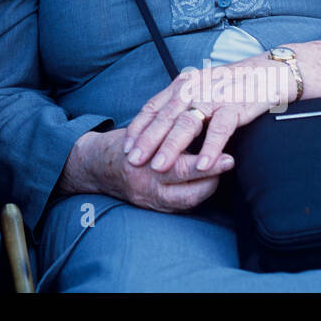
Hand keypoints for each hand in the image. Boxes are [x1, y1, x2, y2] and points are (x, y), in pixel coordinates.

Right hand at [61, 129, 231, 213]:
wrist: (92, 166)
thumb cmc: (119, 144)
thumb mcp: (138, 129)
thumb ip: (165, 125)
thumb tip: (197, 112)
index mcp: (141, 161)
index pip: (179, 164)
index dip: (204, 160)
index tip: (224, 151)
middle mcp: (145, 184)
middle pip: (185, 182)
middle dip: (211, 174)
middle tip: (229, 161)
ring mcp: (149, 199)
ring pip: (187, 200)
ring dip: (207, 188)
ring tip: (222, 175)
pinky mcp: (152, 207)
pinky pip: (180, 207)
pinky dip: (196, 196)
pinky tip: (207, 186)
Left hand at [123, 55, 294, 177]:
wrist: (269, 73)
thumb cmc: (232, 85)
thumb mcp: (199, 89)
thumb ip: (181, 103)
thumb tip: (159, 126)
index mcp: (182, 85)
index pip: (153, 107)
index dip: (138, 128)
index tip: (127, 147)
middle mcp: (193, 89)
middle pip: (165, 117)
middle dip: (147, 141)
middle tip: (134, 161)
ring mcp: (213, 97)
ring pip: (187, 124)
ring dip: (171, 147)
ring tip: (159, 167)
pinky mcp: (235, 106)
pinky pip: (220, 129)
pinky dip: (210, 148)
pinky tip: (202, 165)